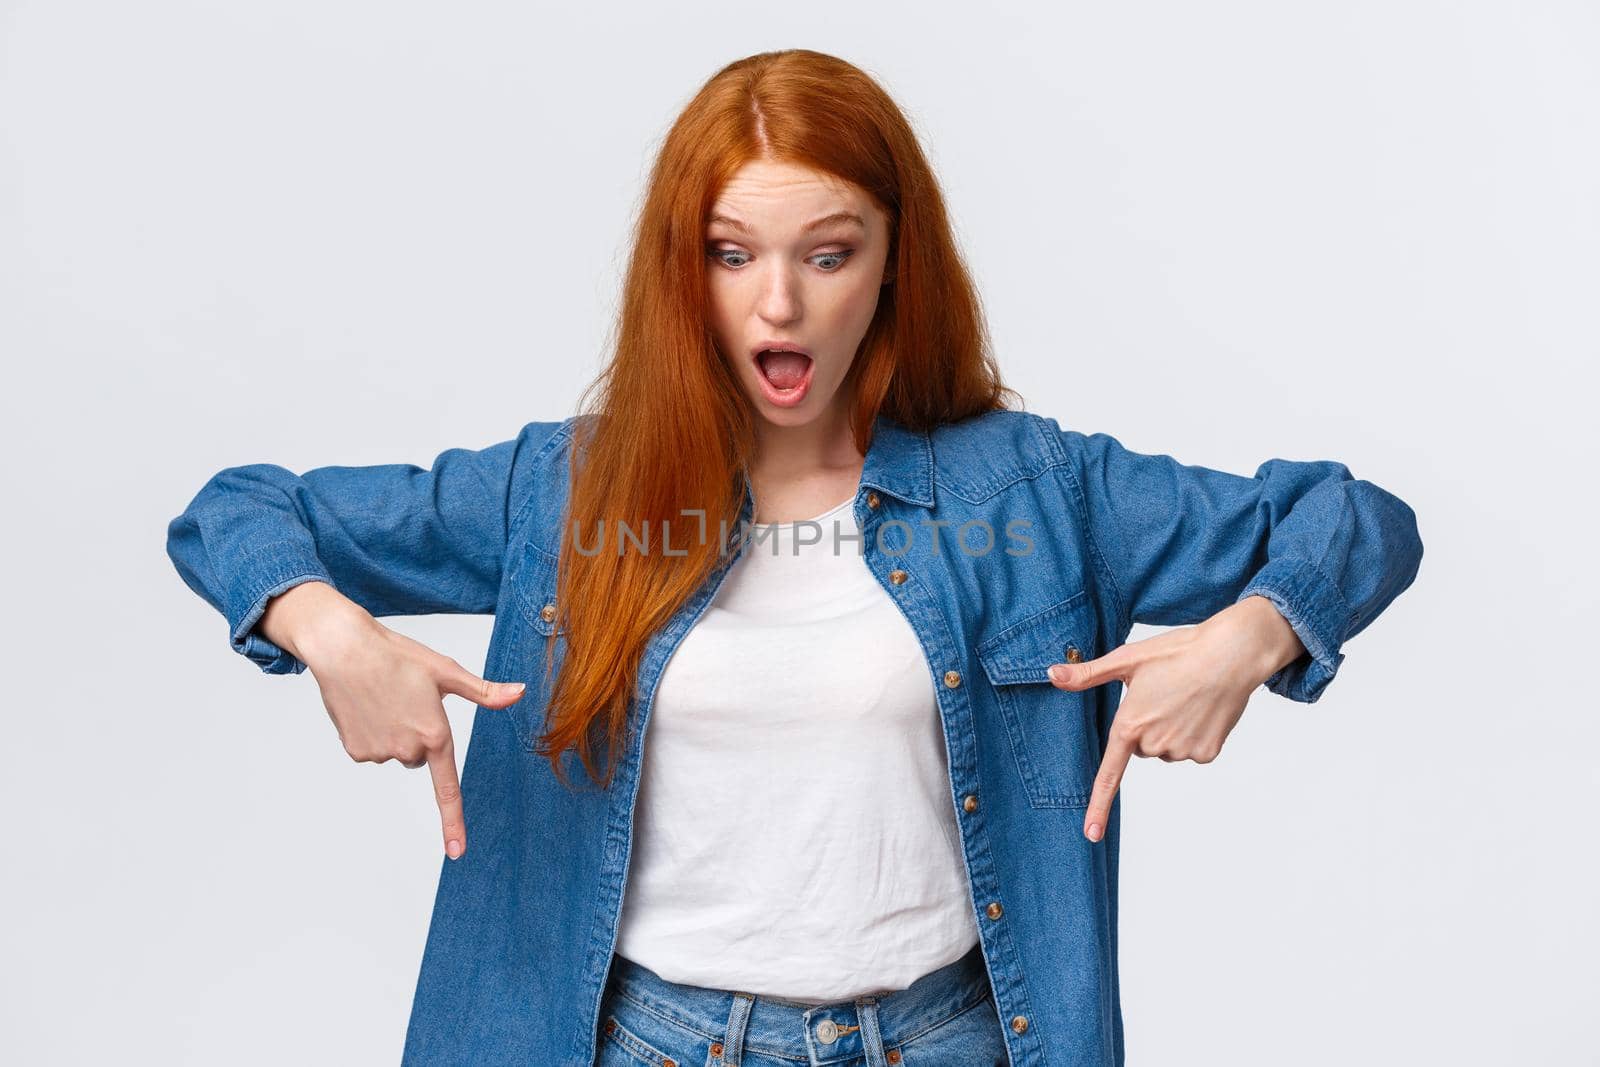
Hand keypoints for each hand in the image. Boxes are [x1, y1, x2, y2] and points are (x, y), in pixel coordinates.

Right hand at [273, 585, 526, 860]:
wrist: (345, 649)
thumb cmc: (398, 656)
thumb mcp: (446, 672)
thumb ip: (485, 692)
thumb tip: (520, 692)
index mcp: (435, 733)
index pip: (447, 788)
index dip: (453, 822)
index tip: (457, 853)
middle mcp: (408, 749)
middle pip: (422, 757)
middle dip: (419, 735)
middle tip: (406, 701)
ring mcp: (379, 754)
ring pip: (397, 753)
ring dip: (394, 732)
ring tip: (384, 699)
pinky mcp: (357, 752)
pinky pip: (373, 752)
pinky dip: (372, 733)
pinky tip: (366, 708)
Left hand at [1047, 595, 1304, 842]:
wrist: (1232, 654)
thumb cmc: (1177, 651)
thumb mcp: (1127, 659)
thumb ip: (1087, 674)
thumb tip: (1051, 675)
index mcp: (1130, 724)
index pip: (1109, 773)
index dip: (1098, 806)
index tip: (1091, 834)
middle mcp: (1154, 744)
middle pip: (1140, 748)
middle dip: (1146, 727)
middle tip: (1163, 695)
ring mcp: (1182, 751)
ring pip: (1165, 749)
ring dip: (1170, 730)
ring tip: (1185, 698)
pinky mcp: (1207, 753)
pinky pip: (1191, 751)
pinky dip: (1194, 735)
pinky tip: (1202, 710)